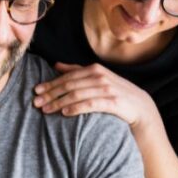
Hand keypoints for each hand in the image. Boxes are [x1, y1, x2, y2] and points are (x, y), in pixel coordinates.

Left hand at [32, 62, 155, 128]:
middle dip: (50, 94)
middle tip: (36, 102)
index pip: (67, 76)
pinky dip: (75, 108)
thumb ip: (77, 71)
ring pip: (76, 94)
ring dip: (58, 102)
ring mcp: (107, 89)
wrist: (140, 108)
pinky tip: (64, 113)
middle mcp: (100, 76)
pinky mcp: (112, 102)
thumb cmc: (115, 93)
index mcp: (94, 69)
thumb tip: (56, 65)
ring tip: (45, 110)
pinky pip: (90, 104)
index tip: (36, 91)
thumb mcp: (97, 79)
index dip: (50, 83)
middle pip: (69, 85)